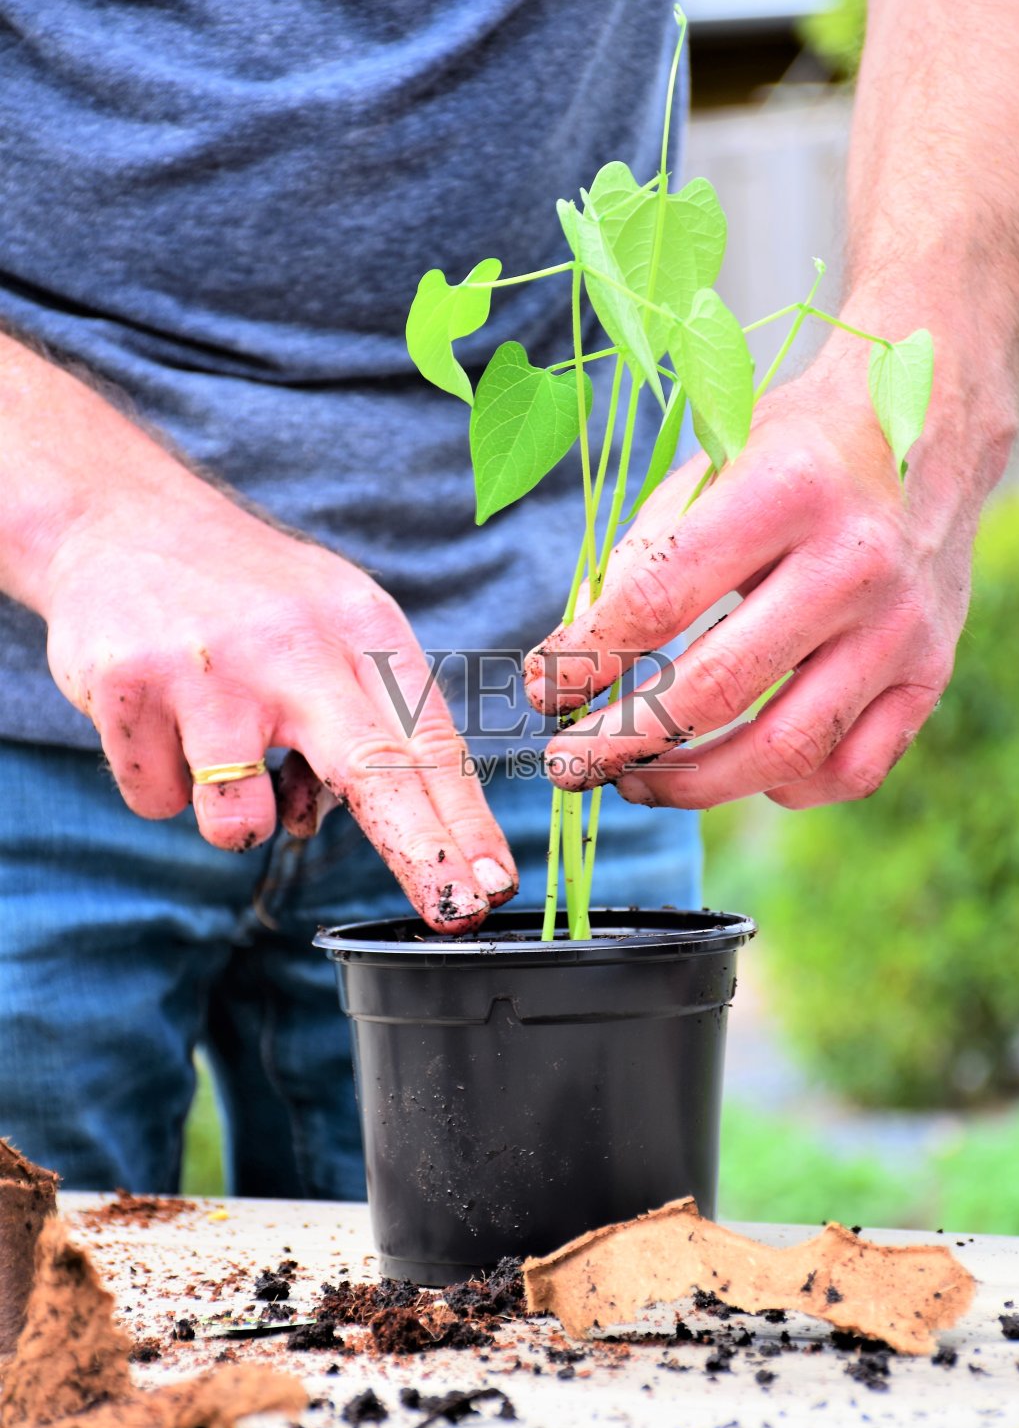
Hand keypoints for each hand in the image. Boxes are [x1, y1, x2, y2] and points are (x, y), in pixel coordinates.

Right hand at [38, 466, 516, 932]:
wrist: (117, 516)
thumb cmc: (248, 595)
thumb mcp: (329, 626)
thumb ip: (353, 721)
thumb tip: (321, 825)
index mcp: (359, 628)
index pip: (426, 740)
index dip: (465, 821)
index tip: (493, 885)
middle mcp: (292, 646)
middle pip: (371, 770)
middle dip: (421, 852)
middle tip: (454, 912)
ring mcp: (207, 671)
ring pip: (242, 822)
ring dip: (236, 818)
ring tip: (216, 746)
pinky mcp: (126, 690)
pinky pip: (158, 800)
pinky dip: (161, 781)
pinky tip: (158, 716)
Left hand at [524, 358, 983, 811]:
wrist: (927, 430)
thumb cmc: (790, 454)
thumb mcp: (706, 471)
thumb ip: (636, 563)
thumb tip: (566, 669)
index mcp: (783, 490)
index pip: (655, 604)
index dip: (584, 661)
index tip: (541, 691)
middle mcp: (853, 563)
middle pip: (714, 692)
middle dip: (621, 743)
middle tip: (568, 764)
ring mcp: (900, 628)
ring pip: (784, 752)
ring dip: (693, 786)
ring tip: (636, 783)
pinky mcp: (932, 674)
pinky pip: (851, 770)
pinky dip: (785, 788)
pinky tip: (739, 771)